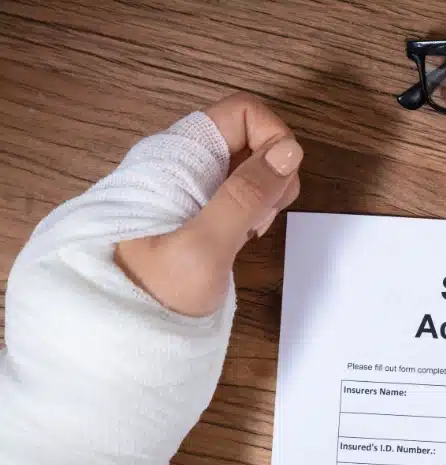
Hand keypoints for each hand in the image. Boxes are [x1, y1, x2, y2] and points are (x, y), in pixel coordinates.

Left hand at [115, 93, 302, 315]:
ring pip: (250, 166)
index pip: (241, 112)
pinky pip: (241, 194)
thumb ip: (245, 196)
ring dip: (267, 193)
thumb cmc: (155, 294)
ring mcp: (194, 190)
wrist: (123, 337)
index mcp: (177, 158)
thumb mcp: (204, 245)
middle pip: (250, 136)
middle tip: (263, 216)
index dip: (272, 137)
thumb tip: (289, 149)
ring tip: (251, 231)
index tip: (278, 184)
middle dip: (273, 170)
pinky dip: (256, 210)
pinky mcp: (202, 215)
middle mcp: (185, 165)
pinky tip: (246, 238)